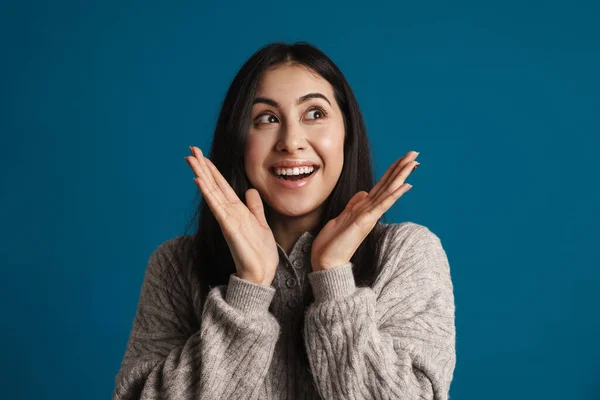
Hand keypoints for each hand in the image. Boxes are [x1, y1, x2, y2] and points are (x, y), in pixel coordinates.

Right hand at [185, 146, 278, 285]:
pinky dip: (208, 193)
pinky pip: (217, 206)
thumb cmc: (260, 252)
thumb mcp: (261, 223)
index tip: (201, 156)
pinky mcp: (229, 227)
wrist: (260, 273)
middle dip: (202, 167)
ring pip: (211, 191)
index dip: (212, 170)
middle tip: (190, 150)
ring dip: (201, 174)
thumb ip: (255, 207)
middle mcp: (229, 212)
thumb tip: (250, 191)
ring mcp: (227, 218)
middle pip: (213, 184)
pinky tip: (199, 181)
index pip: (221, 185)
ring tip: (191, 159)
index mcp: (237, 210)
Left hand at [311, 150, 419, 270]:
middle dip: (401, 168)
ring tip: (413, 163)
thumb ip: (354, 205)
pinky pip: (381, 205)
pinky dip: (393, 194)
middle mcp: (370, 211)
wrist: (327, 262)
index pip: (381, 186)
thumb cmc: (332, 243)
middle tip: (415, 154)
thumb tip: (363, 192)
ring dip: (401, 176)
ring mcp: (369, 216)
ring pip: (388, 191)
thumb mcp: (342, 217)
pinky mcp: (365, 222)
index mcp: (364, 209)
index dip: (392, 172)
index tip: (403, 159)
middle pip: (388, 185)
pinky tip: (404, 185)